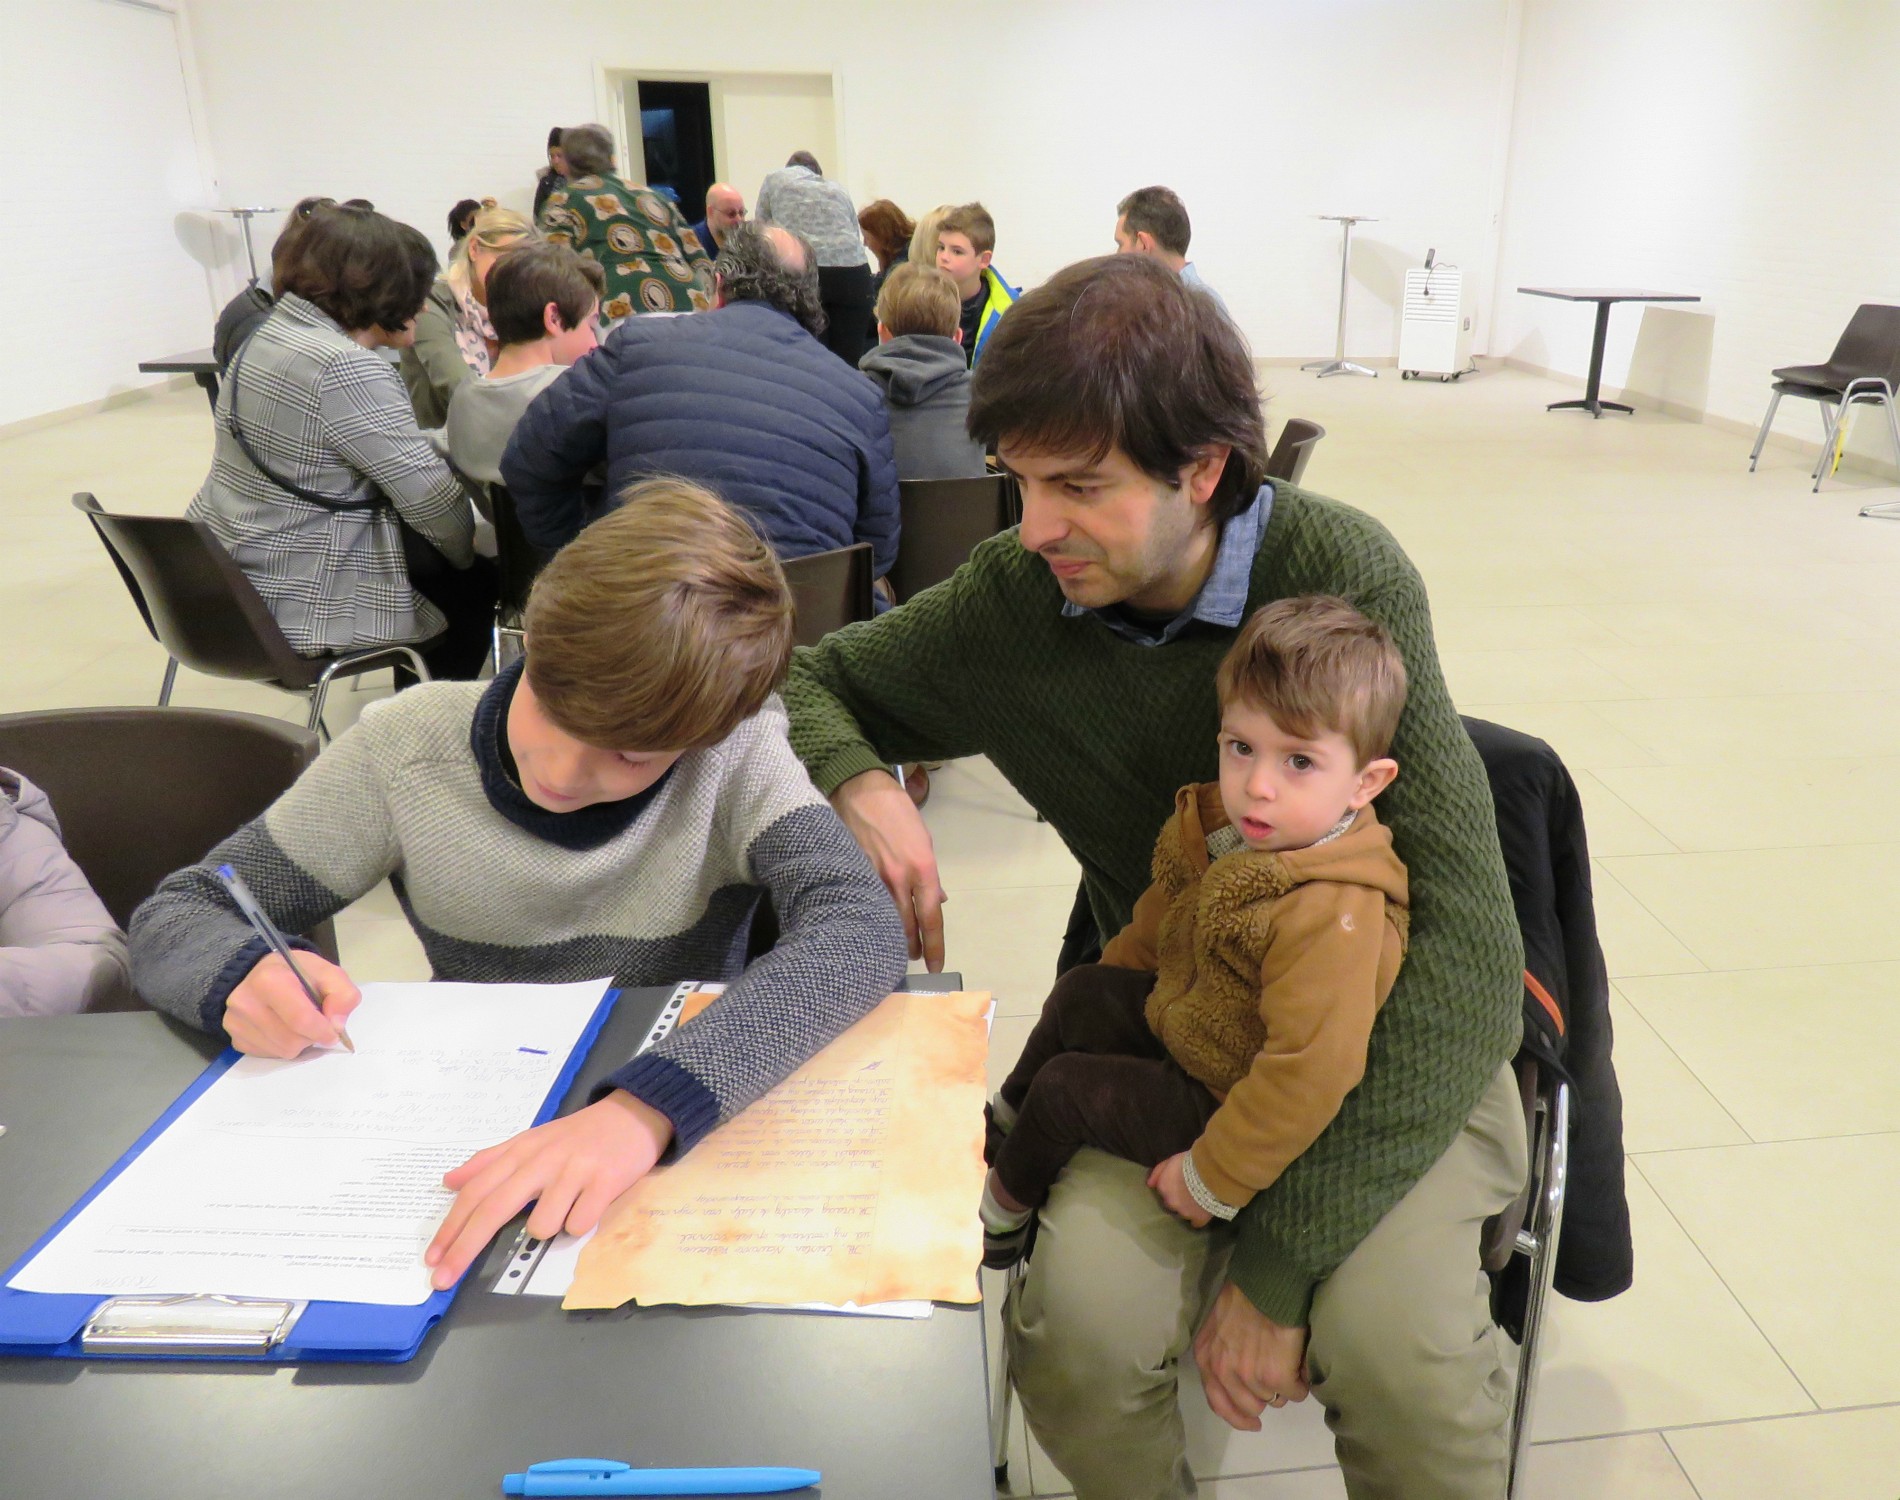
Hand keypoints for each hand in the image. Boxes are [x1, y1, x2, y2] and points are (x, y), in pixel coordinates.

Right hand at [223, 951, 359, 1057]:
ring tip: (296, 1023)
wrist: (259, 973)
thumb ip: (343, 994)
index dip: (323, 1030)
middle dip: (310, 1036)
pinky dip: (282, 1047)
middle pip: (291, 1041)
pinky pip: (268, 1055)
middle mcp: (246, 1003)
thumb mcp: (326, 972)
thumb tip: (337, 1025)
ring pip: (281, 1051)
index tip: (332, 1031)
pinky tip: (281, 1028)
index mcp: (269, 981)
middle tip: (313, 1022)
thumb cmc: (295, 972)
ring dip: (298, 1043)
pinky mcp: (235, 1038)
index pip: (300, 1020)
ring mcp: (236, 1023)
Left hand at [424, 1090, 673, 1288]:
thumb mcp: (531, 1139)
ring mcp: (574, 1171)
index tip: (432, 1258)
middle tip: (443, 1280)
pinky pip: (579, 1225)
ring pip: (541, 1225)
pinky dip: (579, 1224)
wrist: (634, 1114)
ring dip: (546, 1229)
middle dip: (465, 1248)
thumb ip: (490, 1160)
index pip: (477, 1191)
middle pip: (493, 1209)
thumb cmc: (578, 1134)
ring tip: (565, 1209)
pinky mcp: (605, 1182)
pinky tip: (588, 1205)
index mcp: (521, 1151)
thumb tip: (448, 1181)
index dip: (451, 1226)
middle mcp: (542, 1160)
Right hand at [831, 767, 946, 970]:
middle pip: (908, 927)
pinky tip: (869, 927)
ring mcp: (874, 878)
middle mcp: (901, 879)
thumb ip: (930, 875)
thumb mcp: (923, 840)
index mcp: (923, 869)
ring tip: (893, 949)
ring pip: (885, 921)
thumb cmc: (897, 812)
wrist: (860, 790)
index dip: (935, 945)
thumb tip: (938, 899)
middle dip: (912, 948)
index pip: (932, 917)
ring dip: (890, 938)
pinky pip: (864, 905)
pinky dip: (869, 919)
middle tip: (915, 959)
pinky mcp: (853, 874)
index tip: (936, 964)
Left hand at [1147, 1152, 1211, 1227]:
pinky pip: (1195, 1223)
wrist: (1210, 1174)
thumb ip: (1158, 1172)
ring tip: (1199, 1200)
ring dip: (1188, 1208)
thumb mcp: (1172, 1160)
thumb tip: (1149, 1185)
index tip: (1181, 1183)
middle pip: (1171, 1203)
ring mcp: (1183, 1212)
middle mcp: (1170, 1202)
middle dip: (1178, 1199)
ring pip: (1183, 1213)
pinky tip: (1203, 1211)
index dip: (1172, 1186)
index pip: (1163, 1191)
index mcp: (1163, 1187)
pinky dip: (1198, 1218)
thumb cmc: (1191, 1163)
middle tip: (1189, 1192)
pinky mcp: (1197, 1219)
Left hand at [1193, 1283, 1310, 1429]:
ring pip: (1274, 1400)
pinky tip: (1301, 1363)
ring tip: (1288, 1361)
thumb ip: (1222, 1353)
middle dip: (1265, 1396)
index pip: (1218, 1402)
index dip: (1237, 1416)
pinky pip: (1296, 1393)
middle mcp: (1223, 1371)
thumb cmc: (1245, 1295)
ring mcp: (1250, 1376)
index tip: (1254, 1422)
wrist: (1268, 1282)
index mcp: (1206, 1358)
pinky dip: (1302, 1382)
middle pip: (1249, 1406)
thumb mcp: (1218, 1325)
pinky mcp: (1276, 1376)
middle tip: (1276, 1378)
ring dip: (1284, 1386)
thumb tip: (1241, 1381)